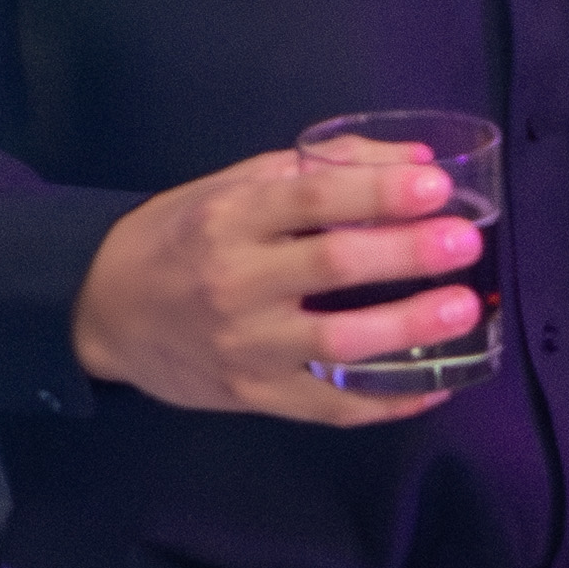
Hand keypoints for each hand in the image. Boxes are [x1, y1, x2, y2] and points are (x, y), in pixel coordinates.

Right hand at [71, 143, 485, 420]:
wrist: (104, 314)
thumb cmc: (178, 239)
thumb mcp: (231, 187)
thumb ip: (319, 170)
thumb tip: (415, 161)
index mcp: (229, 218)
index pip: (312, 199)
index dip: (377, 192)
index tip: (435, 187)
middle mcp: (235, 281)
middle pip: (334, 266)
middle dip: (407, 253)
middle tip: (464, 242)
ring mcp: (245, 346)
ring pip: (338, 341)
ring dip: (409, 327)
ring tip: (463, 310)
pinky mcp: (254, 396)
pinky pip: (330, 406)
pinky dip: (387, 401)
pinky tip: (436, 384)